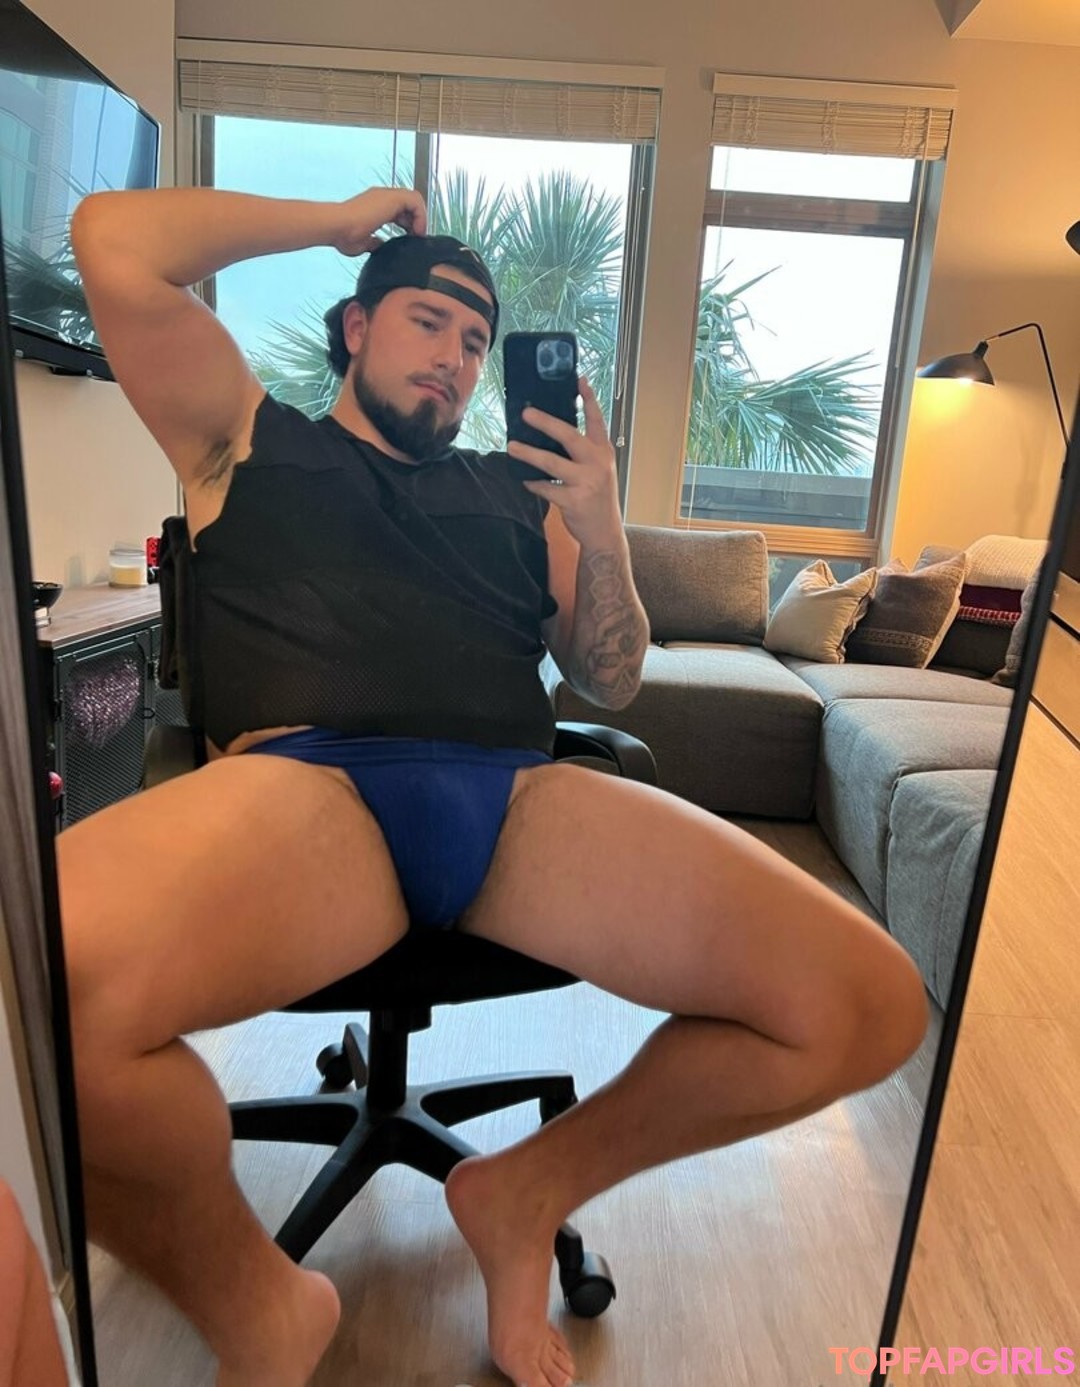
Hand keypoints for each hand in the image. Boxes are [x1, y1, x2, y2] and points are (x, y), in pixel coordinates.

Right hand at [330, 187, 427, 256]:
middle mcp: (381, 198)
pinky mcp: (391, 197)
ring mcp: (386, 195)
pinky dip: (420, 215)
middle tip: (416, 237)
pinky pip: (415, 200)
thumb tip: (380, 246)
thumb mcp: (364, 242)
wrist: (337, 226)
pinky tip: (416, 230)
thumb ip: (374, 242)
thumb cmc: (343, 235)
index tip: (409, 239)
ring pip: (413, 199)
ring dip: (419, 217)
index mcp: (375, 207)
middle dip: (415, 220)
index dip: (407, 224)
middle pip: (408, 204)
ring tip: (418, 234)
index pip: (398, 211)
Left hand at [510, 376, 622, 546]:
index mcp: (603, 451)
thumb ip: (584, 452)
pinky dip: (533, 483)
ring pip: (552, 463)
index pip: (597, 420)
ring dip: (529, 454)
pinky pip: (546, 488)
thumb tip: (553, 433)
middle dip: (546, 422)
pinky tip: (524, 480)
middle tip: (526, 413)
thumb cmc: (598, 497)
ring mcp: (586, 482)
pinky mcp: (573, 501)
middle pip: (569, 436)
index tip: (578, 380)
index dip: (588, 399)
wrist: (605, 532)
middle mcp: (597, 463)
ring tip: (512, 446)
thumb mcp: (599, 469)